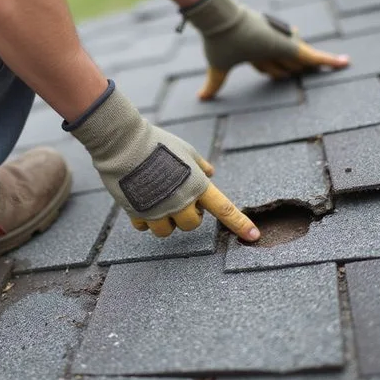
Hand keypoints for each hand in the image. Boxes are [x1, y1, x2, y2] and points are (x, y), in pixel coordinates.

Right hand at [67, 82, 260, 241]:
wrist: (124, 143)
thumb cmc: (157, 142)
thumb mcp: (185, 149)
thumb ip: (199, 165)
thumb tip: (209, 172)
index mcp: (197, 185)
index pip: (225, 210)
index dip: (240, 224)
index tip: (254, 236)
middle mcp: (181, 202)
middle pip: (191, 225)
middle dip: (186, 215)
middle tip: (177, 197)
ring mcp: (158, 210)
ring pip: (166, 231)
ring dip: (164, 220)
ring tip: (156, 200)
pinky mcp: (137, 213)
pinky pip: (144, 227)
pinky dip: (143, 217)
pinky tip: (140, 200)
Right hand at [181, 0, 348, 100]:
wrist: (222, 23)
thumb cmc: (218, 42)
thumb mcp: (218, 68)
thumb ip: (214, 84)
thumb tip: (201, 98)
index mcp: (255, 51)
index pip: (269, 65)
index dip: (275, 69)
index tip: (284, 72)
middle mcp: (271, 46)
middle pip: (289, 63)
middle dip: (297, 67)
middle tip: (315, 68)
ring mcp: (282, 45)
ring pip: (303, 61)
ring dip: (315, 64)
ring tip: (334, 65)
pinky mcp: (291, 47)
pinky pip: (316, 56)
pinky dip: (330, 61)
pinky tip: (345, 64)